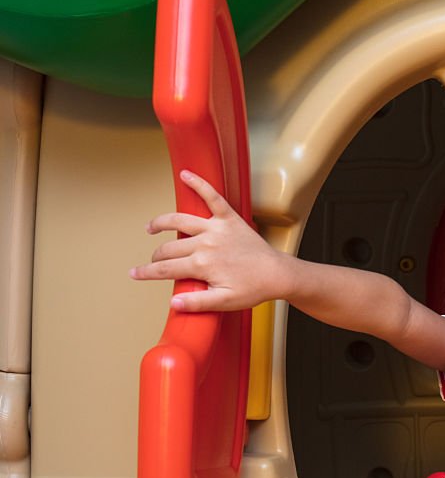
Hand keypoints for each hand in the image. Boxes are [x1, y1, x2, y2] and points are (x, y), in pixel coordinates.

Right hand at [129, 170, 288, 310]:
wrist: (277, 273)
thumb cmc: (253, 288)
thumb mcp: (224, 302)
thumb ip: (197, 302)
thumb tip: (172, 302)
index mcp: (202, 265)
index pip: (165, 269)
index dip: (146, 273)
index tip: (134, 274)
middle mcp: (206, 244)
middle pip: (169, 248)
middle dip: (156, 256)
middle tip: (154, 262)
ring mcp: (216, 228)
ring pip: (179, 221)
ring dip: (161, 222)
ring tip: (151, 228)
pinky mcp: (229, 217)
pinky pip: (212, 197)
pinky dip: (199, 184)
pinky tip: (185, 175)